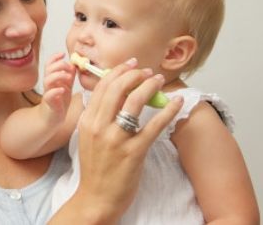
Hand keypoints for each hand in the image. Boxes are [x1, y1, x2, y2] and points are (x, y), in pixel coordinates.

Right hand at [40, 52, 75, 123]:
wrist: (52, 118)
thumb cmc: (59, 102)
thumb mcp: (66, 86)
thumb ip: (69, 76)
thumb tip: (74, 65)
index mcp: (53, 79)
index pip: (50, 64)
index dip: (55, 57)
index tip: (63, 54)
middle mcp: (49, 85)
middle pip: (48, 69)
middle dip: (59, 65)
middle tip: (69, 68)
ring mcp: (48, 93)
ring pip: (47, 80)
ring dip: (58, 76)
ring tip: (68, 77)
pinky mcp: (49, 103)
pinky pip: (49, 95)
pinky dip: (55, 91)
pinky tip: (63, 90)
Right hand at [69, 58, 183, 221]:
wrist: (96, 197)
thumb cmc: (94, 168)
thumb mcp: (87, 137)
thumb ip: (96, 117)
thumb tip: (111, 95)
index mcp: (87, 121)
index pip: (102, 87)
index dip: (117, 71)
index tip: (130, 65)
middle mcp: (99, 127)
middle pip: (117, 89)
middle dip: (135, 74)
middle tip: (147, 70)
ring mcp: (116, 139)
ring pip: (134, 102)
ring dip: (149, 86)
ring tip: (159, 80)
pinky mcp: (134, 152)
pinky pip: (154, 125)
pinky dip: (168, 111)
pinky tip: (176, 102)